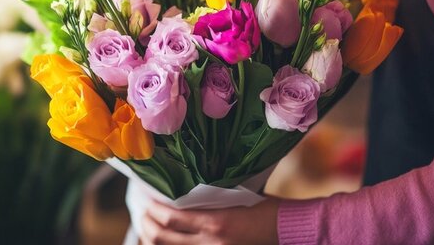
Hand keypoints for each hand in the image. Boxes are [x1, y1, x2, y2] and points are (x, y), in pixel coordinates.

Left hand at [139, 196, 280, 244]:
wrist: (290, 230)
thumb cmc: (267, 208)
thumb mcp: (238, 198)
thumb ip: (211, 201)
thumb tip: (186, 193)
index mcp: (216, 222)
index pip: (172, 219)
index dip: (153, 211)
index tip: (146, 201)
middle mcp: (211, 242)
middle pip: (164, 239)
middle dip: (147, 226)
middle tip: (143, 215)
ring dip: (155, 239)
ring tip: (149, 229)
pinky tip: (167, 241)